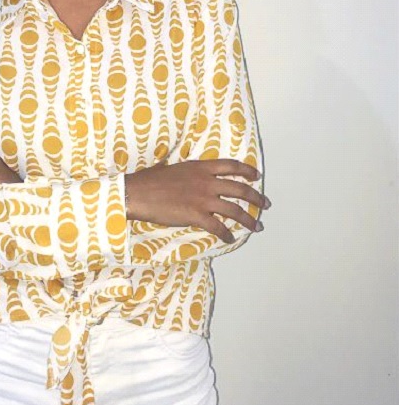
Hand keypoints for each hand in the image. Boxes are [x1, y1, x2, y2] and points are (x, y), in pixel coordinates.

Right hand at [125, 159, 270, 243]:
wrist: (138, 193)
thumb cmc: (152, 180)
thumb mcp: (175, 168)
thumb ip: (191, 173)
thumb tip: (196, 177)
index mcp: (201, 167)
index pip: (232, 166)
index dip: (247, 171)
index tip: (257, 176)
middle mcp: (206, 182)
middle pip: (240, 189)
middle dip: (256, 198)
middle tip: (265, 205)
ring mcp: (202, 199)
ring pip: (234, 210)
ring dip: (249, 220)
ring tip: (257, 226)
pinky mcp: (196, 215)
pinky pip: (218, 227)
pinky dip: (227, 234)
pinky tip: (230, 238)